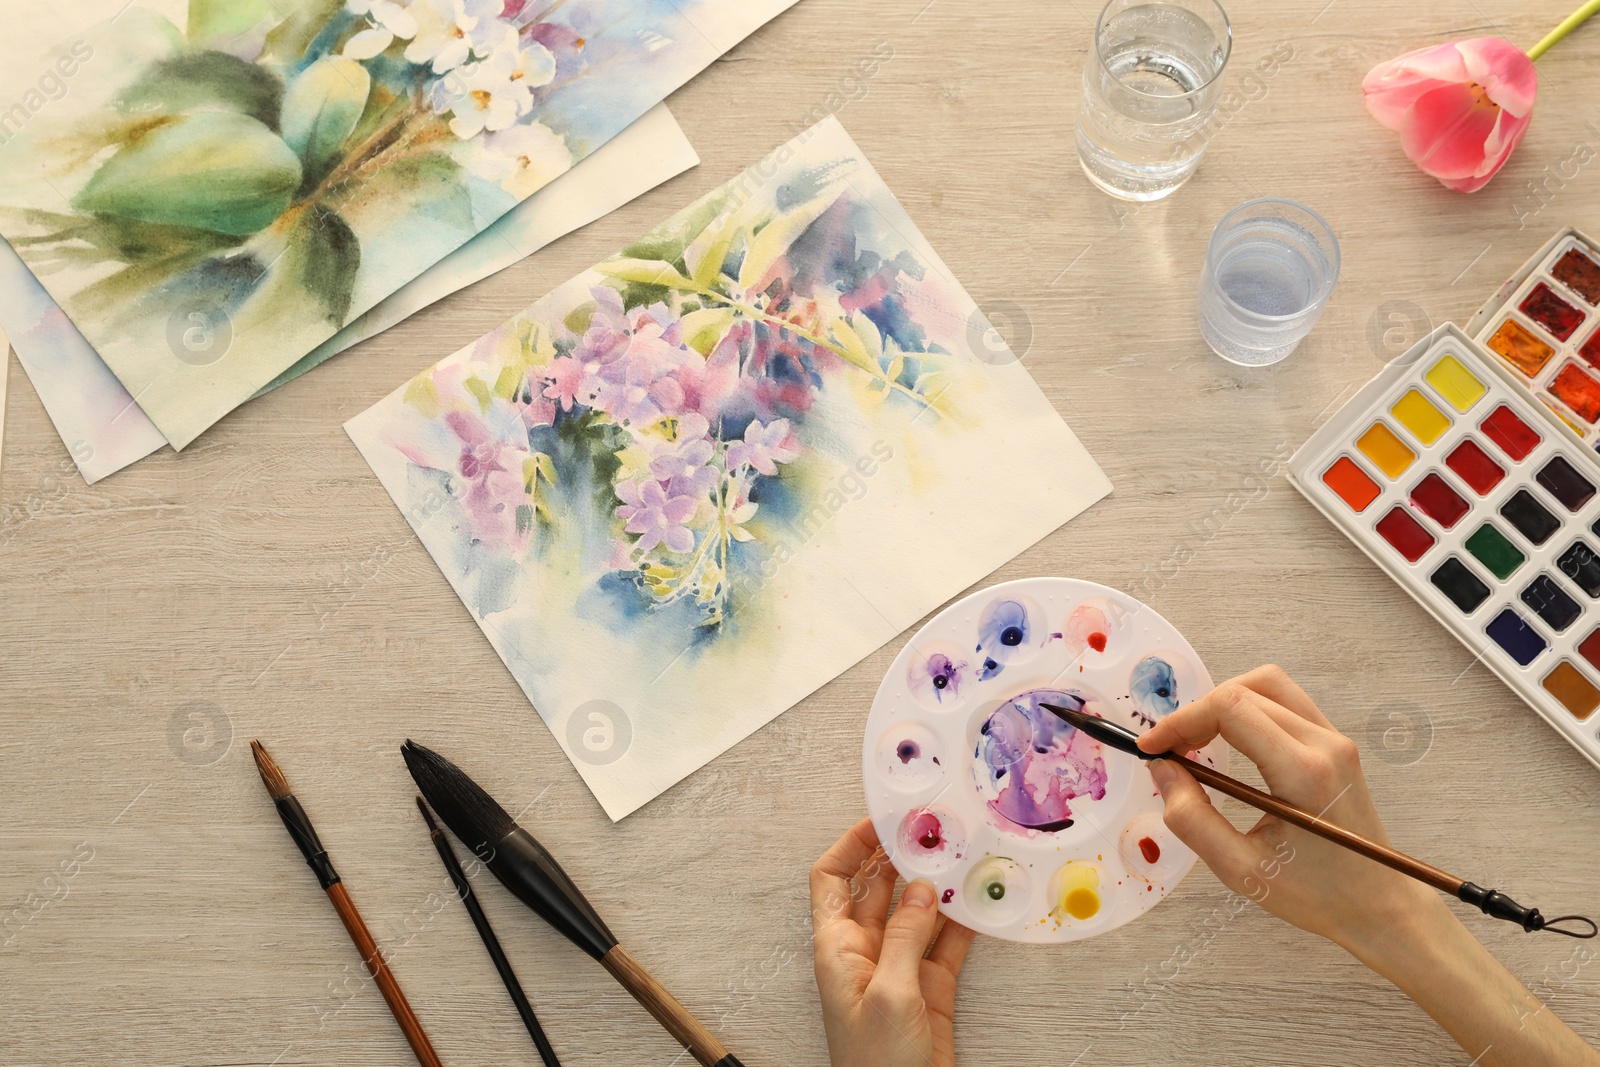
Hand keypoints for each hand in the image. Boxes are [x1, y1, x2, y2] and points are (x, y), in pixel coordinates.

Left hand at [810, 818, 975, 1066]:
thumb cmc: (877, 1064)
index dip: (851, 845)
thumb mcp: (890, 994)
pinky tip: (979, 902)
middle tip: (933, 830)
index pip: (832, 878)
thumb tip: (919, 887)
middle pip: (878, 889)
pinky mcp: (928, 990)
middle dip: (902, 857)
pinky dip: (962, 923)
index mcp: (837, 948)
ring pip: (916, 913)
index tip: (882, 819)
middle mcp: (864, 953)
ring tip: (962, 856)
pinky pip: (944, 944)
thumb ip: (905, 937)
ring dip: (936, 887)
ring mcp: (898, 970)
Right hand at [1139, 665, 1599, 1066]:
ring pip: (1267, 685)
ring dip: (1223, 703)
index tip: (1153, 747)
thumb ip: (1192, 819)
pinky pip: (1285, 702)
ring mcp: (1335, 740)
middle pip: (1245, 690)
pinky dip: (1247, 709)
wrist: (1381, 906)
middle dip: (1196, 712)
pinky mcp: (1337, 744)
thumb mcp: (1241, 871)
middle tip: (1171, 749)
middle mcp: (1324, 744)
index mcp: (1303, 772)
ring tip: (1197, 740)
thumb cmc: (1316, 895)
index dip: (1182, 720)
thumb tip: (1162, 770)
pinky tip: (1230, 742)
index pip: (1230, 709)